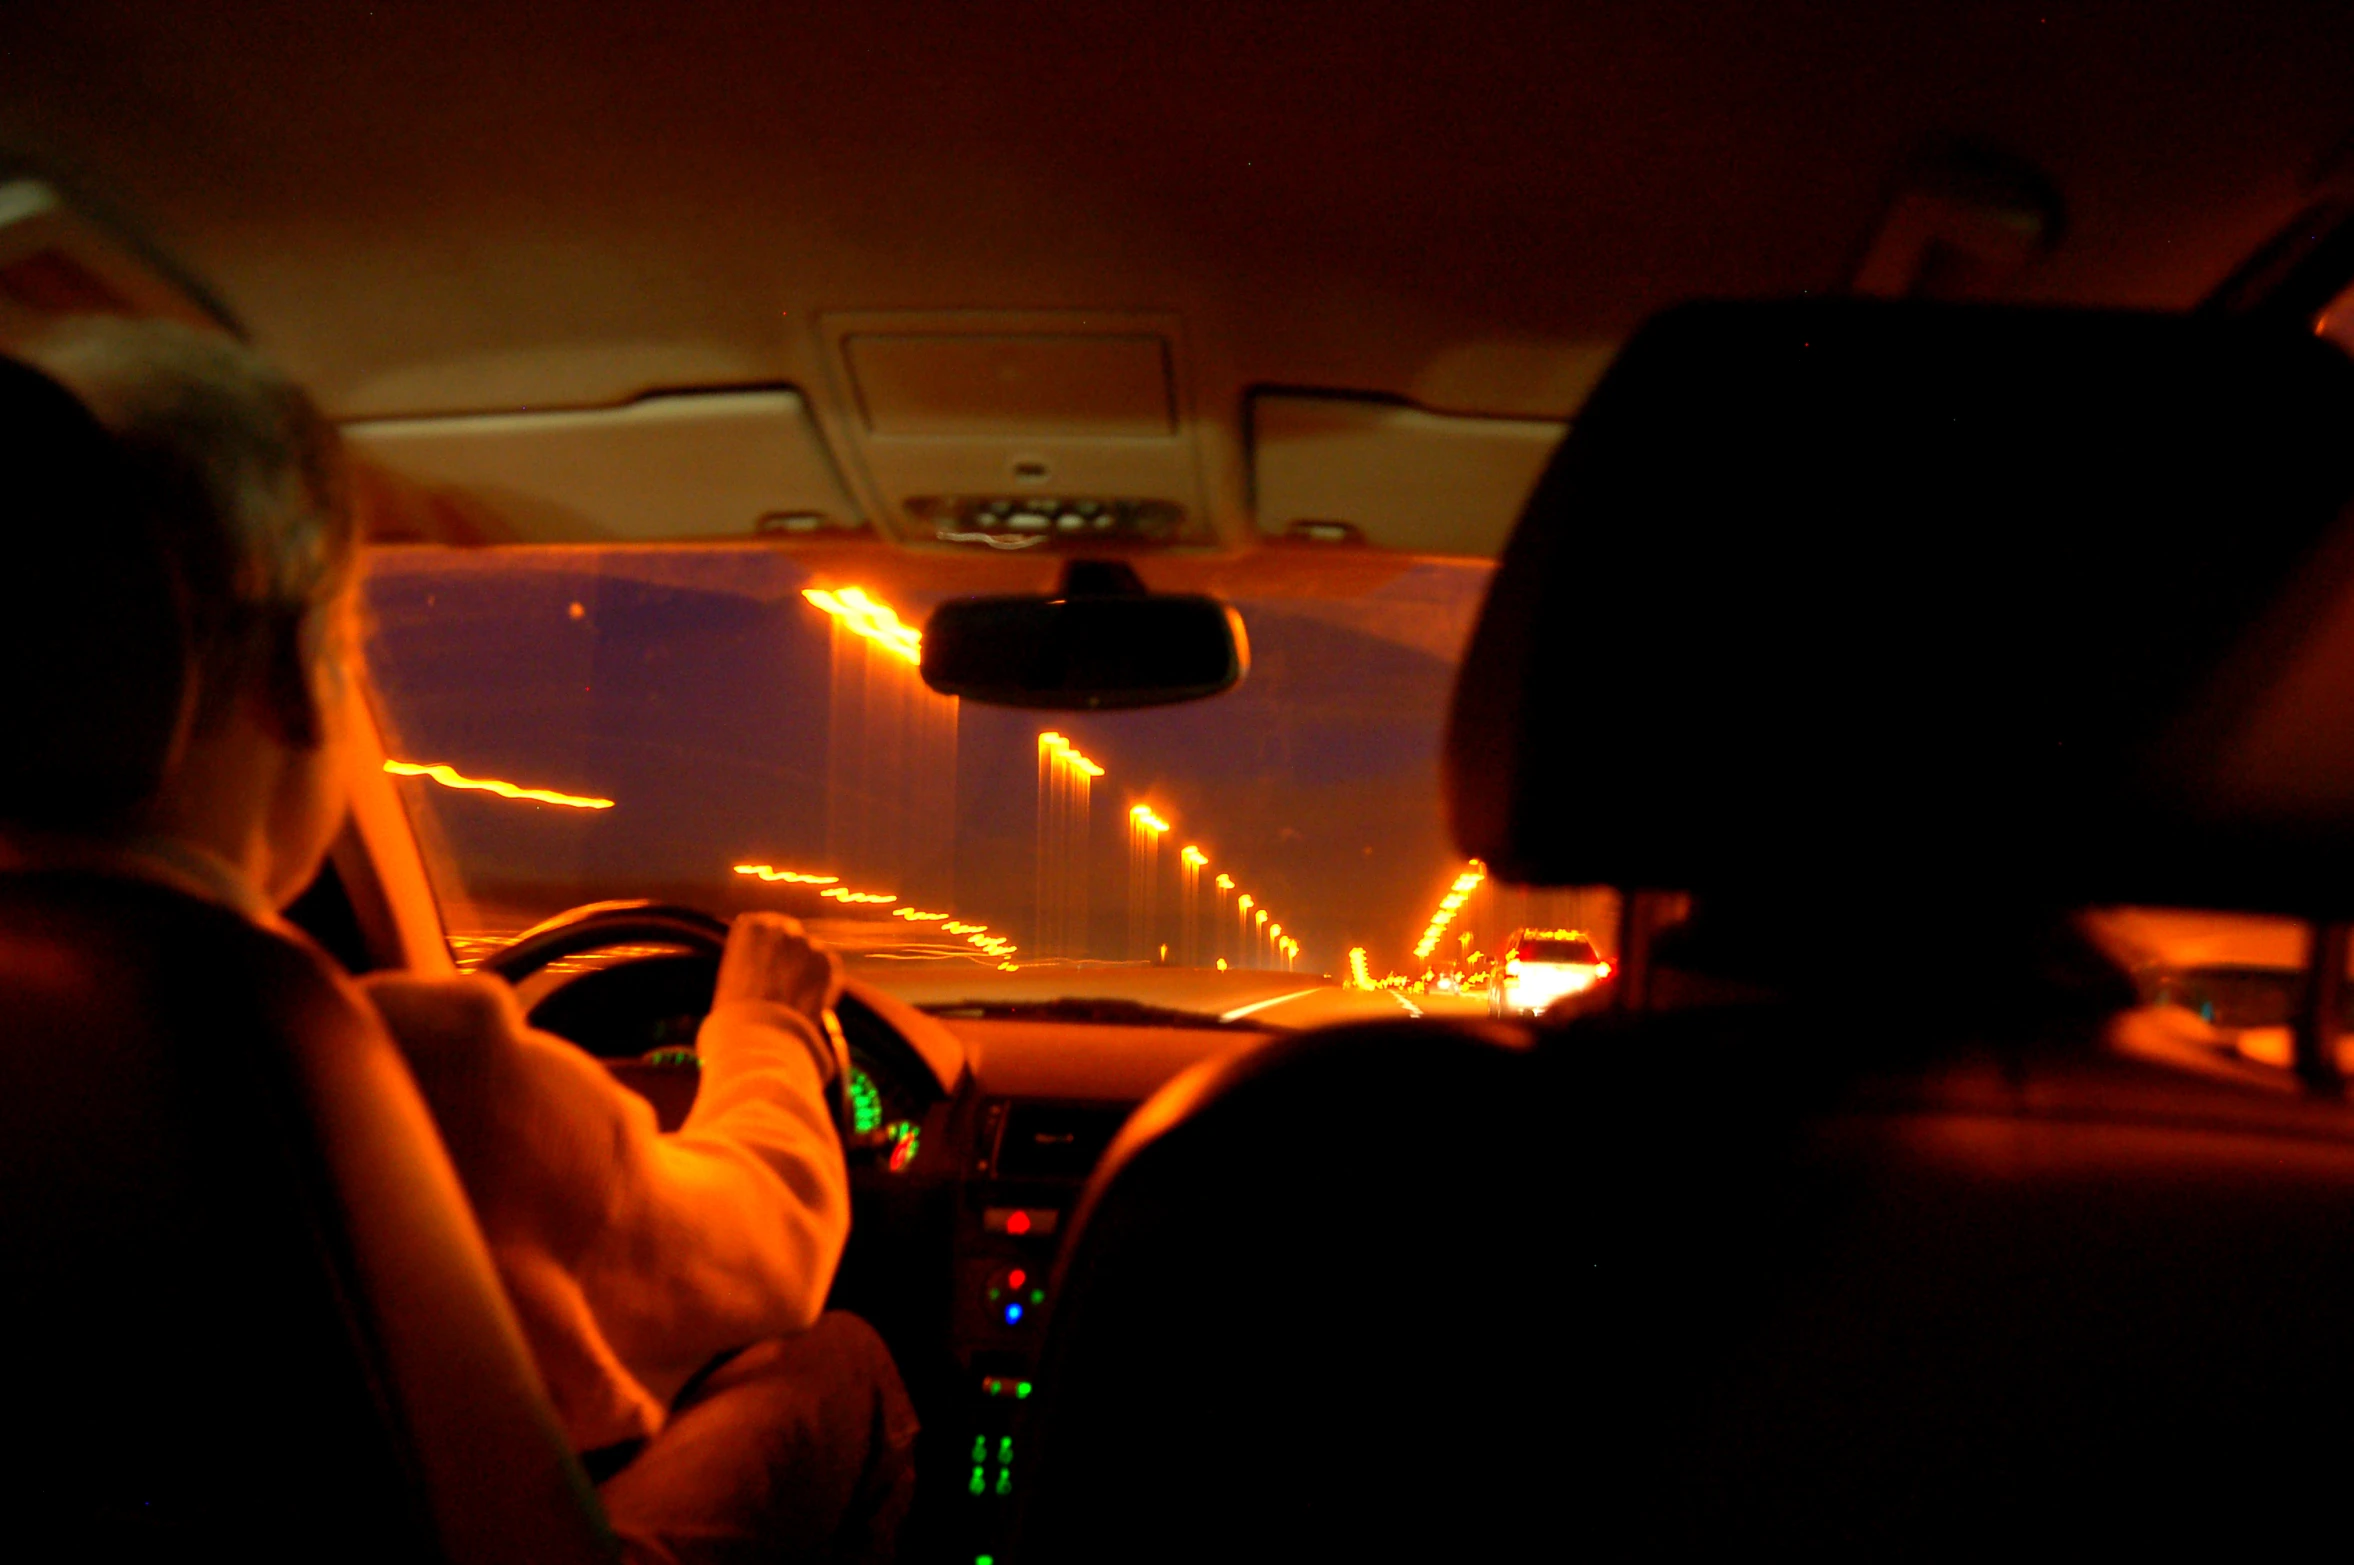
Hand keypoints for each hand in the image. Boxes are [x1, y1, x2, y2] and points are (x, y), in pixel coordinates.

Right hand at [713, 912, 842, 1068]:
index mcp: (751, 925)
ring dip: (804, 970)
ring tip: (791, 1000)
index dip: (764, 952)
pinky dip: (822, 985)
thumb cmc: (736, 1011)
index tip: (761, 970)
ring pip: (809, 954)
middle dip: (788, 956)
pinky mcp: (828, 961)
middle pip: (788, 936)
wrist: (760, 1033)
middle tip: (781, 986)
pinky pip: (827, 970)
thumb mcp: (733, 974)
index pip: (763, 928)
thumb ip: (754, 957)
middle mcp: (781, 926)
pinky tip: (806, 1004)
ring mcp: (808, 942)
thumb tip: (770, 962)